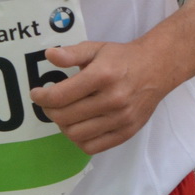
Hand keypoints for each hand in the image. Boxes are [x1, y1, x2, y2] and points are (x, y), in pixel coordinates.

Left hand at [31, 40, 169, 155]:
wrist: (157, 68)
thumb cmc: (122, 58)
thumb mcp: (97, 48)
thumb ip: (72, 53)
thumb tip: (49, 55)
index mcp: (102, 76)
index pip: (60, 96)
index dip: (42, 97)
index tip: (36, 94)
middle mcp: (112, 99)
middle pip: (65, 117)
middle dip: (50, 111)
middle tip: (49, 103)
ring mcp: (121, 118)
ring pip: (76, 134)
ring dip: (63, 126)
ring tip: (65, 114)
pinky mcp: (126, 132)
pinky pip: (92, 147)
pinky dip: (79, 139)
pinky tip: (80, 126)